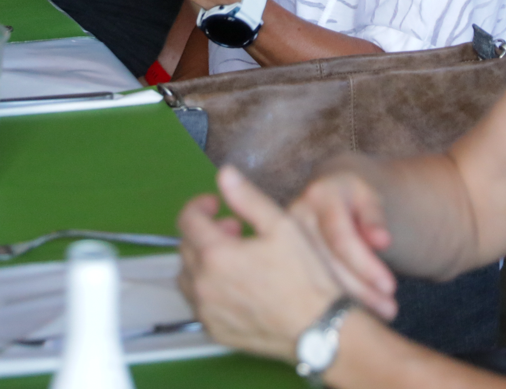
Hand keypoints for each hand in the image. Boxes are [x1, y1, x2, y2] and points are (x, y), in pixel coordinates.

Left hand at [177, 166, 345, 361]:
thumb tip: (224, 174)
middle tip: (234, 229)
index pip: (187, 220)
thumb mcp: (281, 226)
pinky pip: (198, 303)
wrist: (319, 329)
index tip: (215, 204)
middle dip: (205, 232)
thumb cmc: (305, 277)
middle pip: (186, 247)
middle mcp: (202, 285)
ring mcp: (207, 312)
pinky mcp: (215, 332)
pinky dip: (207, 288)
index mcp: (215, 254)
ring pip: (188, 277)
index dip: (199, 205)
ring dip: (202, 260)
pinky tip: (235, 285)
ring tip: (234, 258)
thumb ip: (247, 198)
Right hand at [288, 169, 399, 318]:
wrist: (327, 198)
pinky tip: (353, 312)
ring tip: (380, 313)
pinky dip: (333, 300)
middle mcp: (295, 215)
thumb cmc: (353, 200)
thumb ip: (375, 217)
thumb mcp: (369, 198)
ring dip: (349, 299)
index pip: (342, 238)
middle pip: (329, 262)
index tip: (390, 287)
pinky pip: (309, 282)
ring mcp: (283, 238)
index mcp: (320, 196)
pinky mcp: (280, 255)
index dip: (366, 266)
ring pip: (317, 277)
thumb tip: (382, 241)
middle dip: (361, 289)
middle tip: (390, 309)